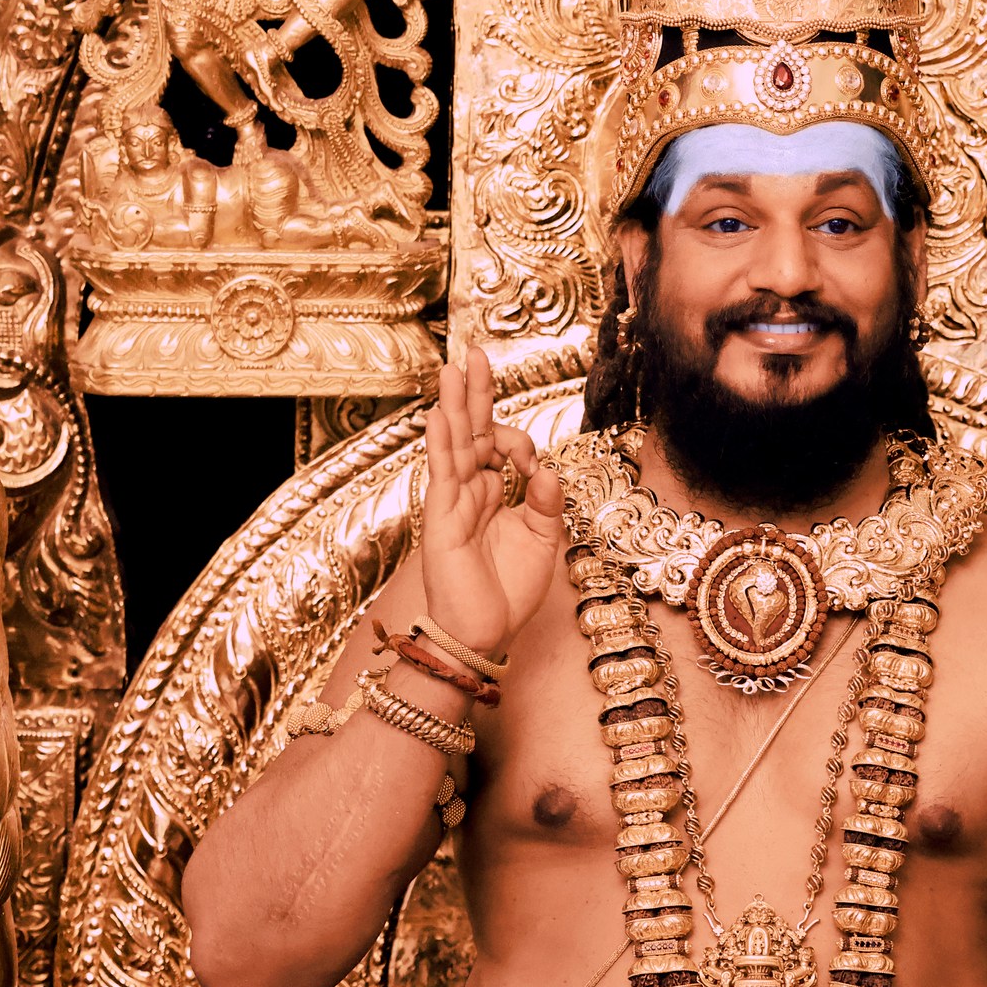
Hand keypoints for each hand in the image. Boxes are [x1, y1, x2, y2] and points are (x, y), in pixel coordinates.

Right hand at [419, 346, 566, 656]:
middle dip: (475, 392)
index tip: (535, 465)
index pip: (502, 446)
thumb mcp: (545, 540)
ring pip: (453, 442)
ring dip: (454, 405)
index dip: (522, 444)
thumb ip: (548, 501)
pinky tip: (439, 416)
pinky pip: (442, 473)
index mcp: (495, 493)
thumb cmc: (509, 592)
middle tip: (474, 353)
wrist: (485, 633)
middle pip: (472, 430)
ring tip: (452, 367)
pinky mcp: (442, 518)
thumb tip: (547, 469)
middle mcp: (471, 491)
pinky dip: (441, 443)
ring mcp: (453, 502)